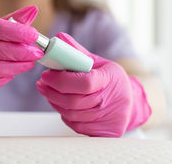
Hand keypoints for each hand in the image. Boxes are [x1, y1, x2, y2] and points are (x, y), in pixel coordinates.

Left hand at [36, 33, 150, 136]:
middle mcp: (112, 100)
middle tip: (42, 84)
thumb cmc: (110, 79)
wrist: (130, 101)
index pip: (84, 82)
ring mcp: (110, 118)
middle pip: (74, 101)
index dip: (61, 80)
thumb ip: (76, 52)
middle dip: (51, 92)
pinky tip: (63, 106)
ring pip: (72, 115)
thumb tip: (59, 39)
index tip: (46, 75)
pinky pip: (77, 126)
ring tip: (49, 93)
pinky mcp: (106, 132)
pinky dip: (65, 115)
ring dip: (55, 103)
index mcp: (110, 78)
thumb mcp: (97, 62)